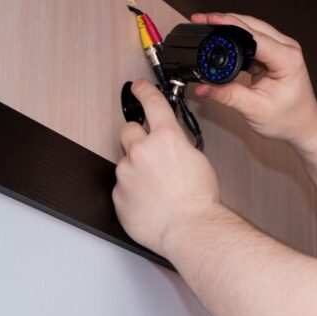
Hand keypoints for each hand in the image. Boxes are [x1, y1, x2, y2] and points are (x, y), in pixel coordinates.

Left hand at [113, 79, 221, 255]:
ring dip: (137, 168)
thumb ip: (178, 145)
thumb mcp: (197, 159)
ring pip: (126, 161)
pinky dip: (133, 190)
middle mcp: (142, 150)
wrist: (189, 228)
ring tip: (156, 187)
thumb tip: (169, 142)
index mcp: (166, 138)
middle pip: (129, 130)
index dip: (144, 91)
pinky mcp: (118, 193)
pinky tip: (150, 200)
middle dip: (137, 137)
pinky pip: (122, 185)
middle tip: (150, 152)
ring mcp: (126, 172)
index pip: (152, 103)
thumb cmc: (199, 199)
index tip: (138, 87)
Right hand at [190, 12, 316, 148]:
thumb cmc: (289, 119)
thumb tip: (204, 87)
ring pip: (252, 29)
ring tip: (207, 28)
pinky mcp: (274, 54)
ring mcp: (281, 49)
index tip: (209, 20)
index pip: (254, 36)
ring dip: (230, 28)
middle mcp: (287, 49)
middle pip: (252, 25)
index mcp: (287, 59)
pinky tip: (222, 42)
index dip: (229, 25)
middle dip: (225, 21)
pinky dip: (236, 40)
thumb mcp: (255, 109)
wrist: (303, 125)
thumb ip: (227, 96)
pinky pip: (252, 40)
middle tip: (201, 20)